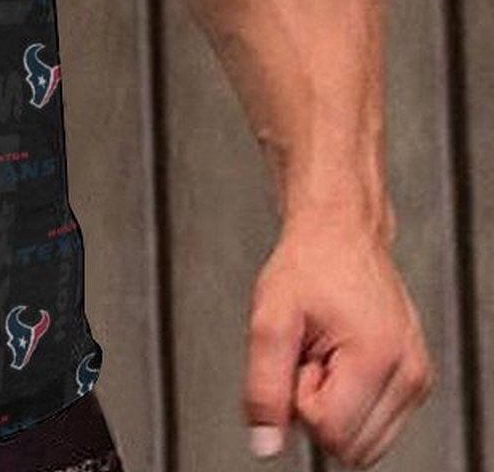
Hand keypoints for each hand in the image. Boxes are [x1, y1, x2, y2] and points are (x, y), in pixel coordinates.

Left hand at [242, 209, 432, 467]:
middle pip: (350, 445)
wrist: (339, 233)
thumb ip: (263, 386)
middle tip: (311, 354)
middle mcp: (408, 374)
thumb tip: (265, 444)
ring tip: (325, 355)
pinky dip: (350, 401)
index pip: (330, 431)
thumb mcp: (269, 318)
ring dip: (333, 406)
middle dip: (317, 407)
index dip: (300, 398)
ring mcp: (416, 379)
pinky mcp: (414, 381)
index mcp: (377, 356)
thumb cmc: (309, 264)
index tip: (299, 355)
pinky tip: (340, 360)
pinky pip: (375, 425)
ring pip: (364, 443)